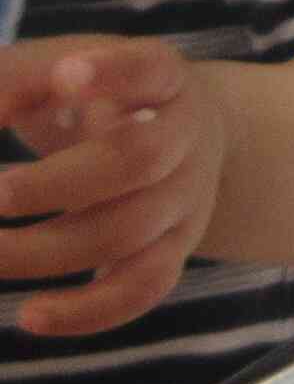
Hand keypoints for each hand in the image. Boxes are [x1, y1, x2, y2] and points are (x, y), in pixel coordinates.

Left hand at [0, 38, 233, 337]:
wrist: (182, 135)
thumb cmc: (101, 94)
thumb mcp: (64, 67)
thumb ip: (15, 81)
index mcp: (162, 78)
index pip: (149, 69)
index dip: (114, 74)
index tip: (65, 74)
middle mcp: (186, 138)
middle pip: (138, 160)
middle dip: (56, 183)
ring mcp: (186, 198)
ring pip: (130, 233)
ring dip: (46, 251)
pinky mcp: (175, 251)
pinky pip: (143, 289)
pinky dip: (89, 311)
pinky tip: (30, 316)